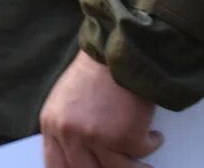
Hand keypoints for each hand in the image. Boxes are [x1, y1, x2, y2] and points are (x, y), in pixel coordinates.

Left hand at [40, 51, 159, 167]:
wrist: (120, 49)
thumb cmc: (97, 70)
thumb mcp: (66, 100)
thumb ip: (66, 130)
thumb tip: (79, 158)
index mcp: (52, 125)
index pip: (56, 166)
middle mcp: (71, 134)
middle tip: (116, 166)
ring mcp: (98, 138)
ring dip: (135, 167)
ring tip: (144, 166)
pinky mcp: (127, 137)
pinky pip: (142, 152)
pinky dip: (150, 144)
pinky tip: (152, 136)